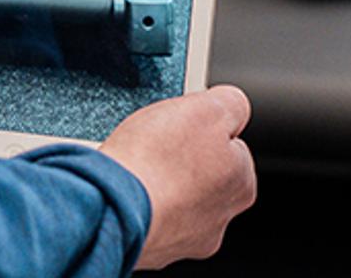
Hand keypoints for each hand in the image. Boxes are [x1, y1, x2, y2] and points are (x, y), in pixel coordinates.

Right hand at [100, 85, 256, 270]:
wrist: (110, 204)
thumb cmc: (155, 161)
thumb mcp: (208, 108)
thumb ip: (231, 103)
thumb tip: (233, 104)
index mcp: (240, 183)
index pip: (231, 145)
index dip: (203, 128)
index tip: (184, 124)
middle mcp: (219, 217)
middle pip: (202, 174)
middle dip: (181, 160)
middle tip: (156, 144)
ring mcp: (184, 239)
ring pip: (173, 198)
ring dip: (158, 184)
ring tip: (136, 168)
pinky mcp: (149, 247)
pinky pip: (145, 216)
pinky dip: (137, 204)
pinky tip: (125, 190)